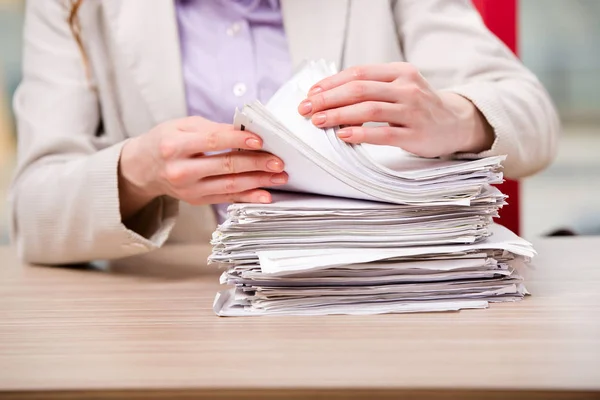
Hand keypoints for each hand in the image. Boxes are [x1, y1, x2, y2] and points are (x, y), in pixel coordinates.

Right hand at [118, 116, 287, 218]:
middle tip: (278, 161)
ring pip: (229, 185)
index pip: (212, 142)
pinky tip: (265, 195)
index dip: (238, 141)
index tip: (260, 140)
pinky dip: (248, 197)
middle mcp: (180, 170)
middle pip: (225, 166)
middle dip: (256, 163)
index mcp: (174, 146)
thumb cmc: (165, 141)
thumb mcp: (182, 126)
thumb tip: (244, 131)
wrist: (143, 168)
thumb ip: (213, 128)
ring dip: (258, 181)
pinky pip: (227, 198)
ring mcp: (189, 189)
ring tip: (279, 176)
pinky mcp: (197, 200)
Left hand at [298, 63, 493, 157]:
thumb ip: (371, 87)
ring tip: (318, 121)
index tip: (310, 94)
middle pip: (359, 89)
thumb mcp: (399, 87)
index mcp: (400, 72)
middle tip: (306, 109)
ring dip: (339, 115)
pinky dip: (360, 134)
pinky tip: (343, 136)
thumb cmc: (418, 107)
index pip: (358, 73)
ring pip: (369, 109)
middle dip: (328, 98)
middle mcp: (407, 88)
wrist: (455, 124)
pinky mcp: (415, 134)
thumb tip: (328, 94)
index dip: (331, 83)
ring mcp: (413, 111)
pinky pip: (383, 133)